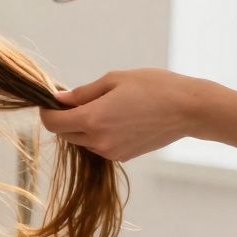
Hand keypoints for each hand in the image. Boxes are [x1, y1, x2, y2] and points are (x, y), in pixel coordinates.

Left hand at [39, 69, 215, 161]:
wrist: (189, 110)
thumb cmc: (154, 87)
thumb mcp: (114, 80)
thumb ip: (82, 92)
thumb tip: (58, 99)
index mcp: (93, 119)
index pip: (52, 123)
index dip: (46, 112)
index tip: (50, 101)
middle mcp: (99, 140)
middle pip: (65, 133)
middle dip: (64, 117)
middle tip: (77, 98)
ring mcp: (111, 152)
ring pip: (81, 141)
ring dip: (81, 126)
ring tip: (103, 106)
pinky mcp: (123, 156)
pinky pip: (99, 146)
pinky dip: (98, 134)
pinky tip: (116, 118)